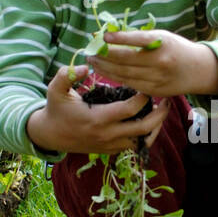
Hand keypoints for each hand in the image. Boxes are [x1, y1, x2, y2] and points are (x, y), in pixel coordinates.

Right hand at [27, 64, 171, 154]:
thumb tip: (86, 66)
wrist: (50, 135)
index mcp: (98, 119)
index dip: (143, 98)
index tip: (147, 85)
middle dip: (159, 115)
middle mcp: (107, 135)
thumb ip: (67, 75)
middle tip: (167, 101)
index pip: (130, 110)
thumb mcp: (55, 89)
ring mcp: (111, 145)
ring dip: (156, 127)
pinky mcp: (111, 150)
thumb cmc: (56, 108)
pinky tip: (149, 121)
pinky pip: (135, 146)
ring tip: (161, 112)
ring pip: (143, 141)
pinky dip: (146, 135)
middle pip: (144, 128)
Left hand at [86, 29, 217, 98]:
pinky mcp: (155, 90)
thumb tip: (112, 37)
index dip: (120, 38)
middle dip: (105, 55)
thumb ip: (141, 38)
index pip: (137, 40)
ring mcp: (157, 78)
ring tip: (93, 61)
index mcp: (163, 44)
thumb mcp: (163, 37)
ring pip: (125, 74)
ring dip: (106, 68)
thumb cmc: (176, 48)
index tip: (103, 36)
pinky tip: (105, 72)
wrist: (198, 70)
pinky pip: (131, 84)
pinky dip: (116, 78)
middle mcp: (160, 62)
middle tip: (90, 51)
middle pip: (126, 60)